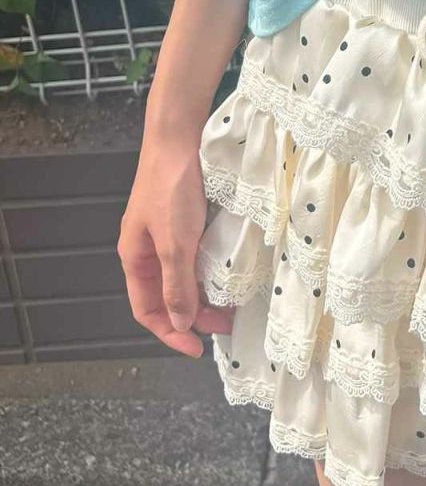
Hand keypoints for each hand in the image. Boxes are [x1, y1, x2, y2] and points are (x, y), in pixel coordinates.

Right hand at [118, 131, 234, 357]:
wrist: (178, 137)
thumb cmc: (172, 188)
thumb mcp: (175, 241)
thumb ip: (177, 283)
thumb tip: (180, 321)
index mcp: (135, 257)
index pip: (147, 309)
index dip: (169, 332)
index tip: (197, 348)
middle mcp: (148, 248)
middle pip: (166, 295)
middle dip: (192, 315)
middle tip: (225, 325)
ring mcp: (166, 231)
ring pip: (182, 275)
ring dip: (202, 293)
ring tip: (230, 303)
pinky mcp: (185, 217)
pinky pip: (195, 253)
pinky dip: (209, 268)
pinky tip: (226, 271)